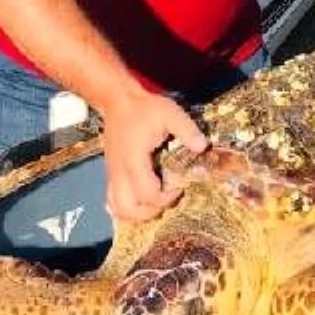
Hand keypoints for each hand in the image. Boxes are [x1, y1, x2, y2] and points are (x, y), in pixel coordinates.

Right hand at [100, 91, 208, 221]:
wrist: (118, 101)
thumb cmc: (145, 108)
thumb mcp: (171, 113)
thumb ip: (188, 131)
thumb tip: (203, 147)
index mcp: (134, 161)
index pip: (148, 195)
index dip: (167, 198)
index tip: (181, 187)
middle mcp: (120, 172)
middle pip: (128, 210)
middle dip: (150, 212)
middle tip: (166, 198)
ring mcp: (112, 174)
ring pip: (117, 209)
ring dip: (136, 213)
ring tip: (155, 202)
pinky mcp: (111, 173)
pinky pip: (112, 201)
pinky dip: (127, 206)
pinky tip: (142, 199)